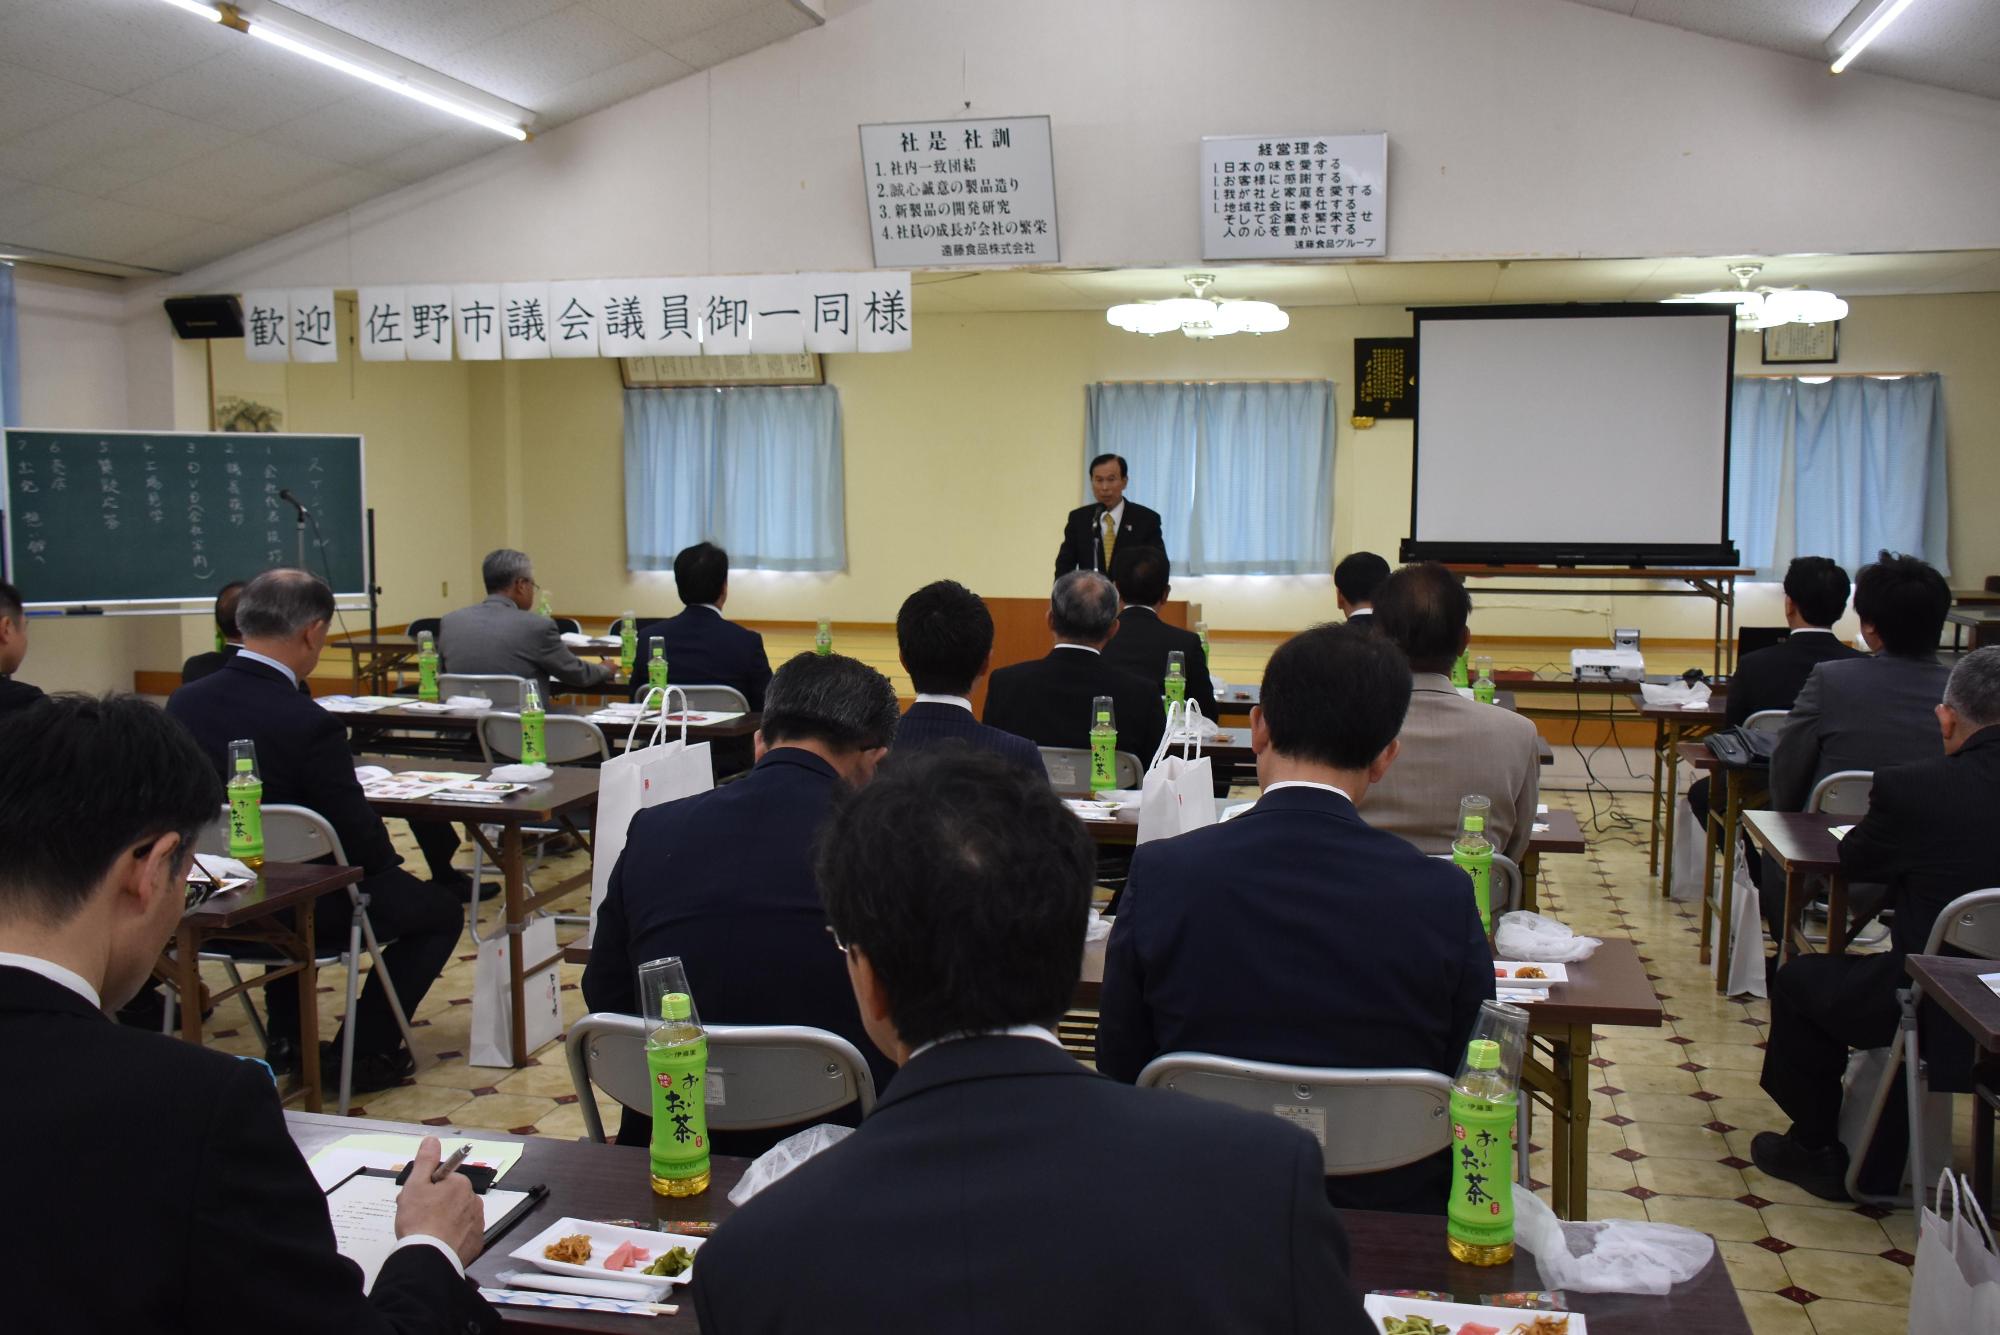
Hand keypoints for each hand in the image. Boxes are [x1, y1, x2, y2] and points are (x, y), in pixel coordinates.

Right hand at [393, 1136, 485, 1266]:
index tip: (414, 1200)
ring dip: (443, 1220)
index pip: (442, 1181)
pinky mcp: (475, 1242)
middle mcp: (474, 1201)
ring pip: (457, 1216)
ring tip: (426, 1233)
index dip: (426, 1189)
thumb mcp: (415, 1185)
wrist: (428, 1257)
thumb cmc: (419, 1220)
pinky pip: (463, 1234)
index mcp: (461, 1185)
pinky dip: (452, 1237)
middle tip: (415, 1217)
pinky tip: (438, 1242)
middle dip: (434, 1204)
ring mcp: (477, 1223)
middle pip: (450, 1198)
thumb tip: (433, 1139)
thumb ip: (425, 1160)